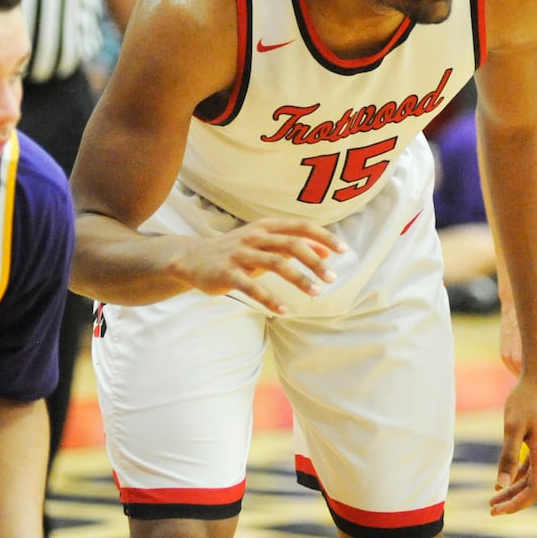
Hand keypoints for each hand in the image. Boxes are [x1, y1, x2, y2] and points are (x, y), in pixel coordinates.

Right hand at [168, 218, 345, 313]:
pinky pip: (252, 287)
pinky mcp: (227, 273)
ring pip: (275, 263)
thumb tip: (328, 251)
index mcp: (266, 226)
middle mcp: (255, 237)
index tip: (343, 251)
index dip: (323, 237)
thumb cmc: (237, 251)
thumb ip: (294, 245)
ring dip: (299, 279)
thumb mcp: (265, 243)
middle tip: (332, 278)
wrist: (193, 259)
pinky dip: (270, 299)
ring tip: (316, 293)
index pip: (301, 227)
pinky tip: (284, 310)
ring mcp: (240, 254)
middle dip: (315, 262)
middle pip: (291, 244)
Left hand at [491, 367, 536, 514]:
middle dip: (513, 501)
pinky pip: (533, 465)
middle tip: (491, 509)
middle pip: (534, 488)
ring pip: (533, 477)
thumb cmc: (525, 398)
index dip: (515, 505)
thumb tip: (501, 484)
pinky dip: (519, 475)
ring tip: (493, 497)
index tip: (496, 510)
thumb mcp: (512, 426)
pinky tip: (505, 479)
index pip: (534, 492)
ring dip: (514, 489)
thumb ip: (508, 456)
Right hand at [499, 306, 536, 385]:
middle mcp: (518, 364)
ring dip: (533, 369)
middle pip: (536, 381)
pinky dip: (524, 365)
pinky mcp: (504, 357)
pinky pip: (516, 369)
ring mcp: (509, 361)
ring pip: (525, 376)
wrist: (520, 304)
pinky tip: (528, 351)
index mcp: (534, 362)